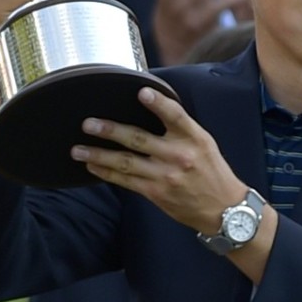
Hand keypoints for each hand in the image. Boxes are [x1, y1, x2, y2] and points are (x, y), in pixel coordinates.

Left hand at [71, 87, 246, 234]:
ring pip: (126, 163)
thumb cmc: (212, 171)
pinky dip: (107, 173)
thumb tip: (152, 107)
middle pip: (139, 140)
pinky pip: (126, 181)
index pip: (176, 116)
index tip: (142, 92)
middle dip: (111, 131)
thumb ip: (180, 128)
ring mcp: (165, 176)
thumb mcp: (204, 143)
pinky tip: (92, 166)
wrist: (223, 210)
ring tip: (77, 149)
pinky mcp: (156, 193)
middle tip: (88, 124)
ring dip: (99, 155)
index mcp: (194, 138)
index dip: (159, 103)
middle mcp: (179, 156)